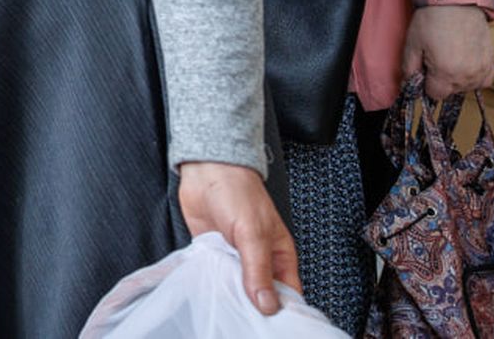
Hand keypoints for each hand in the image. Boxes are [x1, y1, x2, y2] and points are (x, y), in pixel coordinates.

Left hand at [177, 161, 299, 315]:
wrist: (206, 170)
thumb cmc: (239, 192)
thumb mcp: (252, 234)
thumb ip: (258, 270)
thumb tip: (267, 306)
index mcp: (279, 257)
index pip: (287, 294)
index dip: (281, 312)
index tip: (269, 326)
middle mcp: (258, 261)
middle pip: (259, 296)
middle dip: (251, 308)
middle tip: (240, 322)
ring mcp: (234, 259)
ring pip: (235, 289)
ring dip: (228, 297)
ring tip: (223, 310)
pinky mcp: (212, 254)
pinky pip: (214, 278)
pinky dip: (210, 285)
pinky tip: (205, 293)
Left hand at [403, 4, 493, 99]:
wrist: (456, 0)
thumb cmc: (432, 19)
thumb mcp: (412, 44)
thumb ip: (409, 70)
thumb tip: (409, 86)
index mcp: (445, 73)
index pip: (434, 95)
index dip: (426, 83)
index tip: (425, 69)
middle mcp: (466, 76)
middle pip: (450, 91)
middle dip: (441, 80)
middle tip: (437, 57)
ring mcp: (481, 69)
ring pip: (466, 87)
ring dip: (458, 78)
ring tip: (451, 56)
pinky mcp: (491, 61)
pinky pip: (484, 80)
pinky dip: (475, 76)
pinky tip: (466, 63)